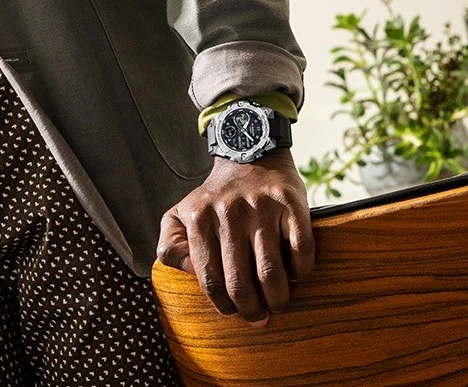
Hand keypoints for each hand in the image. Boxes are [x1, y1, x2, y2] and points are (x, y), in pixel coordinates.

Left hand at [156, 148, 314, 326]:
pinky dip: (301, 271)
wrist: (248, 155)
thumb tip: (190, 275)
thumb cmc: (214, 197)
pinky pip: (301, 250)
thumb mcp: (179, 215)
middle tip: (259, 316)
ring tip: (278, 302)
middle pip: (241, 283)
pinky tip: (295, 274)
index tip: (234, 312)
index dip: (224, 306)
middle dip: (252, 311)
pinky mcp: (290, 203)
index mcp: (199, 220)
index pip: (210, 281)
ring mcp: (262, 207)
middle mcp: (229, 214)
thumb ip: (170, 247)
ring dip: (278, 298)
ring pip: (272, 272)